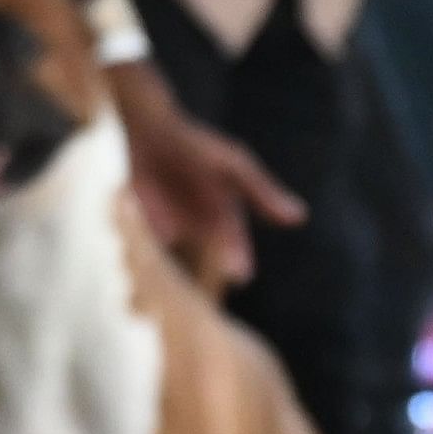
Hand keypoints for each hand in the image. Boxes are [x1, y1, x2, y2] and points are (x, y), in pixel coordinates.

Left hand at [105, 60, 300, 290]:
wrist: (148, 132)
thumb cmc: (197, 146)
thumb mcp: (233, 167)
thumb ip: (261, 193)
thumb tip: (300, 218)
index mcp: (223, 223)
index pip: (233, 252)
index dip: (235, 262)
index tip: (239, 276)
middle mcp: (195, 235)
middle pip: (201, 269)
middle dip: (200, 285)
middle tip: (202, 301)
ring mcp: (165, 235)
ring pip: (169, 268)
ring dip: (164, 283)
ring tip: (162, 299)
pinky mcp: (135, 232)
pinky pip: (137, 255)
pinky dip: (136, 264)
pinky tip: (132, 273)